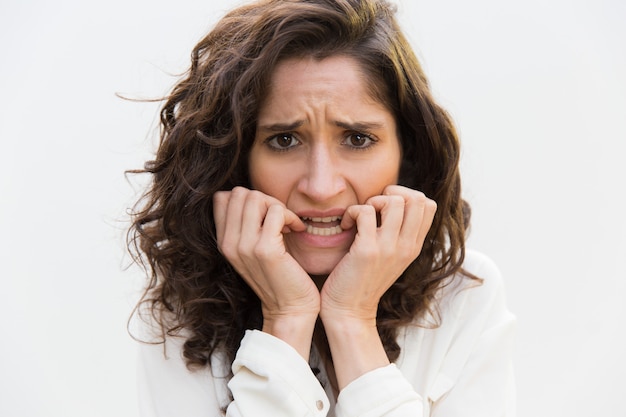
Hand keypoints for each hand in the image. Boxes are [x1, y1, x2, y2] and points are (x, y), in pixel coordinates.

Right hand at [213, 187, 319, 356]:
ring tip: (287, 225)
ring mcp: (245, 246)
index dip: (247, 199)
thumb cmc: (279, 275)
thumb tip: (251, 195)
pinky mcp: (265, 249)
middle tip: (280, 219)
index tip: (264, 216)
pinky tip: (297, 230)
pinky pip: (276, 211)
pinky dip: (290, 216)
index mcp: (223, 242)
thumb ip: (246, 225)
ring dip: (278, 206)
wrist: (290, 309)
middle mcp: (229, 243)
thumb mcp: (253, 248)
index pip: (222, 198)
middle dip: (264, 199)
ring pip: (256, 197)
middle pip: (240, 193)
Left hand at [320, 185, 436, 322]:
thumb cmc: (363, 281)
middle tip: (373, 208)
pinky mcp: (368, 251)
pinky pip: (365, 212)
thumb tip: (390, 203)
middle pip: (416, 198)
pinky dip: (352, 212)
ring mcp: (389, 249)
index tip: (385, 208)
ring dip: (372, 201)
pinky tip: (345, 225)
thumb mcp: (389, 257)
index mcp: (413, 247)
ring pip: (394, 201)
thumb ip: (396, 234)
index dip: (406, 196)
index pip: (428, 205)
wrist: (349, 312)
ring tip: (360, 217)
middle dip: (391, 193)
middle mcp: (406, 247)